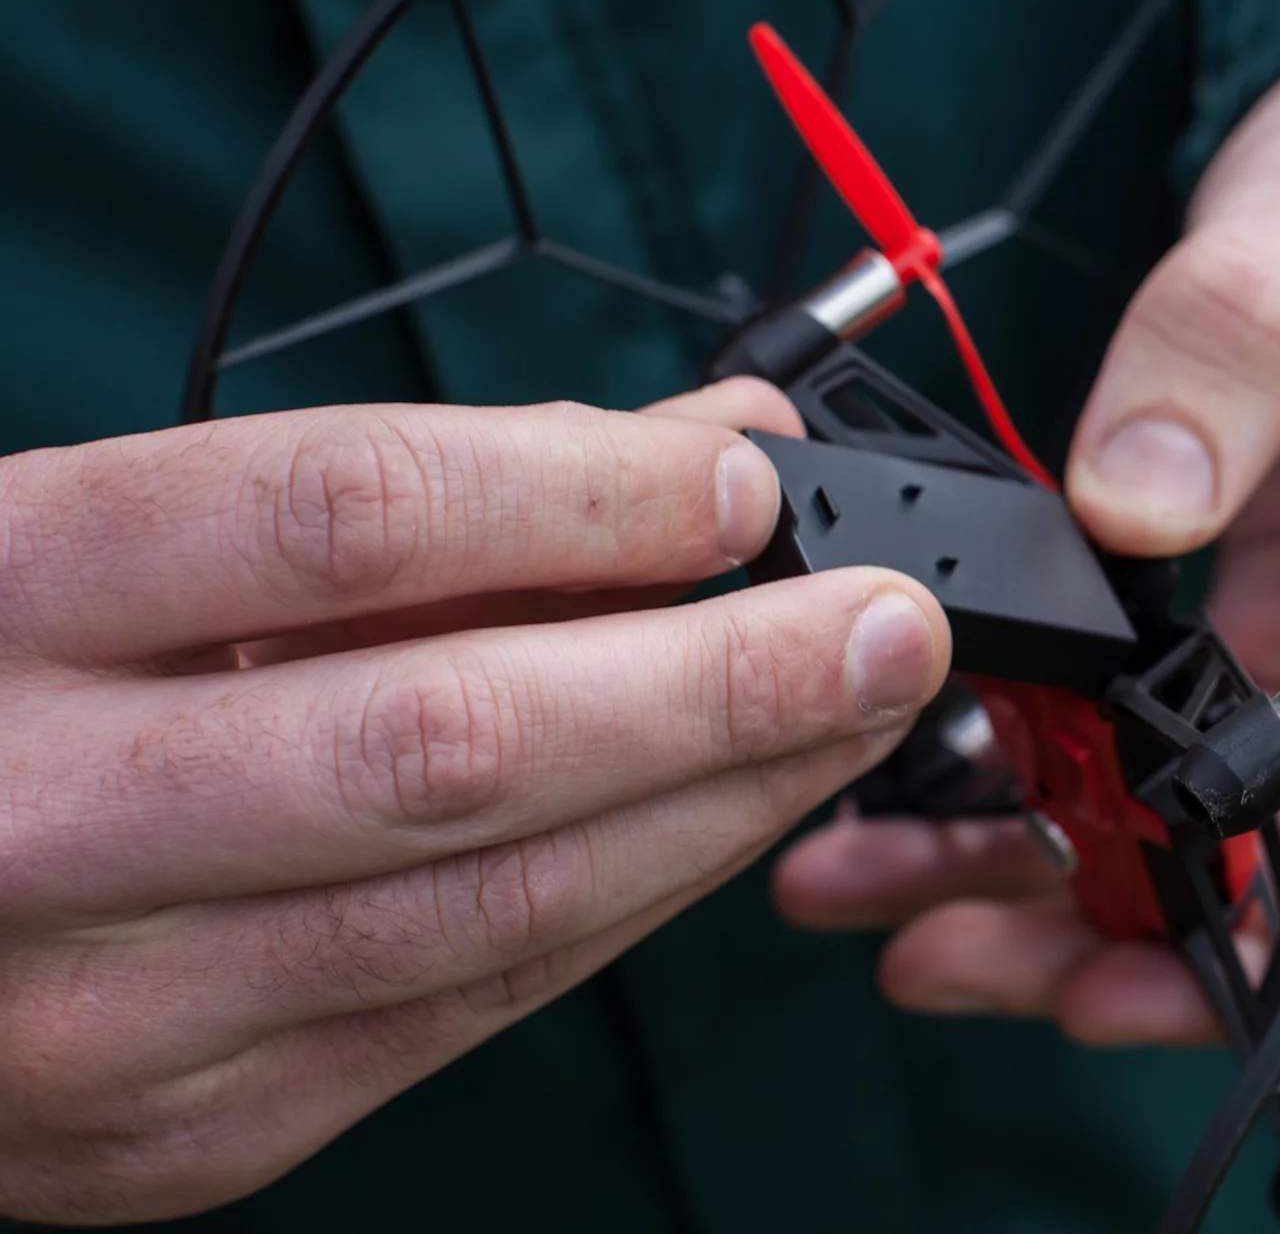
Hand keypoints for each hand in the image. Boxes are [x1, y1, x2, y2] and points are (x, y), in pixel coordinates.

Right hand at [0, 379, 948, 1221]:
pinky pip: (469, 1003)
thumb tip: (682, 451)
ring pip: (497, 907)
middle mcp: (40, 827)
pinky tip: (723, 822)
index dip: (587, 493)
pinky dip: (625, 902)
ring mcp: (119, 1017)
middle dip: (723, 683)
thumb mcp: (104, 536)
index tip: (750, 483)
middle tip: (891, 626)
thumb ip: (395, 496)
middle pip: (456, 741)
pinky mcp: (195, 1132)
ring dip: (719, 805)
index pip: (348, 519)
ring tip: (852, 719)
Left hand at [775, 40, 1279, 1040]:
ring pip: (1233, 833)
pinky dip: (1064, 788)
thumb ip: (1235, 344)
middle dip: (1156, 942)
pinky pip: (1173, 749)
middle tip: (973, 966)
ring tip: (903, 922)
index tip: (1174, 963)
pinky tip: (932, 813)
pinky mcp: (1278, 634)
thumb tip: (1134, 507)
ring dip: (1073, 892)